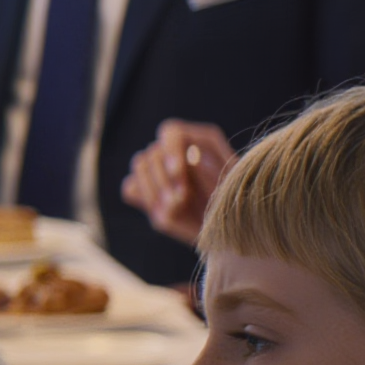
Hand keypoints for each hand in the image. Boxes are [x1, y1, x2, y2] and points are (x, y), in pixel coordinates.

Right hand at [119, 121, 234, 245]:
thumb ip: (212, 174)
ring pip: (139, 165)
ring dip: (153, 189)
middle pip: (152, 151)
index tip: (177, 173)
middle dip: (164, 177)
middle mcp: (176, 151)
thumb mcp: (231, 191)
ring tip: (175, 207)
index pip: (170, 132)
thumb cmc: (234, 207)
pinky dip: (145, 199)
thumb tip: (192, 157)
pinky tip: (165, 211)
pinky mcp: (146, 189)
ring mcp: (159, 169)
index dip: (170, 150)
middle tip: (181, 200)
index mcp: (198, 141)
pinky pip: (130, 188)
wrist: (229, 231)